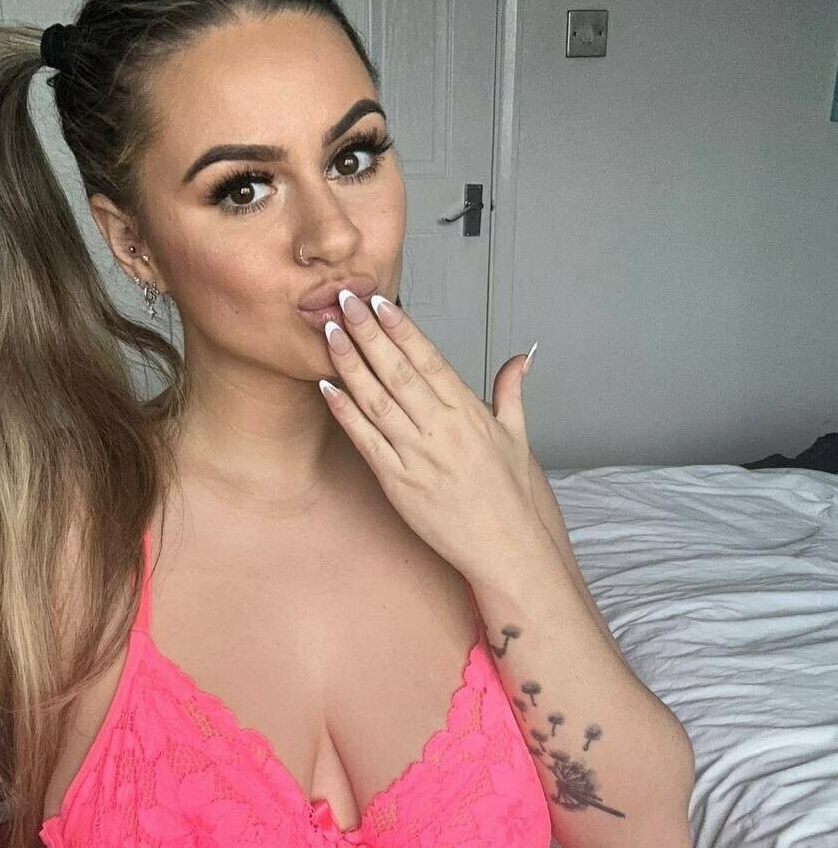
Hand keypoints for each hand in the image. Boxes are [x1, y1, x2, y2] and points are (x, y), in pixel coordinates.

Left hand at [319, 290, 542, 582]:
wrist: (506, 547)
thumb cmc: (511, 497)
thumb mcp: (518, 437)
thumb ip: (511, 393)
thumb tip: (520, 360)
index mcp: (468, 413)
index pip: (429, 359)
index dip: (402, 328)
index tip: (381, 302)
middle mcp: (441, 429)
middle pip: (397, 370)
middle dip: (368, 332)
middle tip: (344, 299)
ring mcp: (418, 456)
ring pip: (376, 400)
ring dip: (350, 363)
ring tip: (330, 333)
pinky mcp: (399, 483)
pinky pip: (366, 441)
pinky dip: (345, 413)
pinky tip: (328, 387)